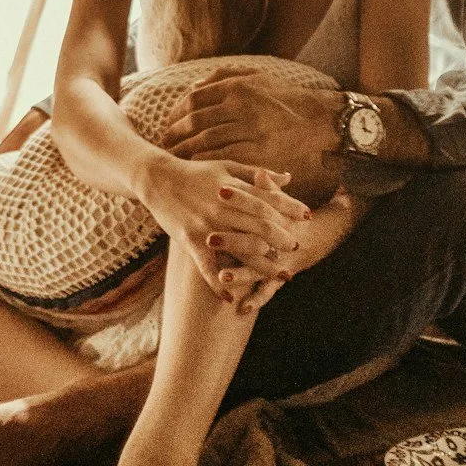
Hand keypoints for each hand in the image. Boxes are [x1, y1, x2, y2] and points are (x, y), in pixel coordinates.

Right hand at [142, 152, 309, 299]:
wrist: (158, 179)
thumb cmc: (196, 172)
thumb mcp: (228, 167)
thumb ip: (258, 174)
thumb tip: (287, 178)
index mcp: (233, 188)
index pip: (267, 199)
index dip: (289, 208)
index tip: (307, 216)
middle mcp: (223, 208)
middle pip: (259, 226)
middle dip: (281, 239)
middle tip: (297, 248)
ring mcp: (207, 226)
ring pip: (240, 249)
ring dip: (262, 264)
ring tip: (279, 274)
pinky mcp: (190, 241)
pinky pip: (206, 267)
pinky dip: (217, 283)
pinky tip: (229, 298)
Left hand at [162, 70, 343, 202]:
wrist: (319, 121)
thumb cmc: (285, 99)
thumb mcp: (258, 77)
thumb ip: (224, 77)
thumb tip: (192, 87)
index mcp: (238, 87)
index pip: (194, 99)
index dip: (176, 113)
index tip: (169, 124)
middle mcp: (241, 106)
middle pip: (195, 121)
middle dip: (175, 134)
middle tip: (165, 144)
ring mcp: (250, 131)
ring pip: (205, 141)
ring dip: (185, 151)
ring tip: (175, 158)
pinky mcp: (259, 153)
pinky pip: (223, 158)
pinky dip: (205, 163)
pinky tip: (196, 167)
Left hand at [212, 187, 361, 314]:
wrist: (321, 234)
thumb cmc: (291, 214)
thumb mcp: (282, 200)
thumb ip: (269, 188)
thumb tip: (261, 172)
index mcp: (277, 216)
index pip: (257, 204)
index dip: (239, 198)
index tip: (219, 191)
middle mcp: (278, 240)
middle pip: (255, 239)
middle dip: (233, 240)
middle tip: (211, 239)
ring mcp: (279, 260)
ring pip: (259, 268)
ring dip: (241, 273)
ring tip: (223, 276)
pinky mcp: (279, 277)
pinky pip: (268, 290)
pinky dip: (256, 298)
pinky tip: (241, 307)